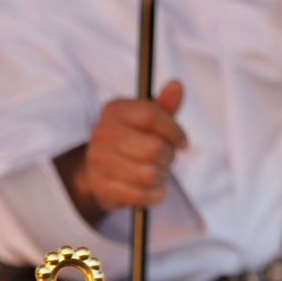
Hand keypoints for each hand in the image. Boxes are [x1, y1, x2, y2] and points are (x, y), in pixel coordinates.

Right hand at [56, 79, 186, 224]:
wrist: (98, 172)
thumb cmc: (130, 141)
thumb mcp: (146, 121)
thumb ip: (163, 106)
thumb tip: (177, 85)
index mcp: (114, 110)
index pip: (150, 115)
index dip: (174, 131)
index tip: (183, 143)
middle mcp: (102, 133)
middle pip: (153, 148)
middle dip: (168, 157)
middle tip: (166, 159)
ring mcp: (99, 162)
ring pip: (148, 174)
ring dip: (161, 177)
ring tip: (158, 174)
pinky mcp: (102, 188)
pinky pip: (140, 195)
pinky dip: (154, 195)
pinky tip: (154, 190)